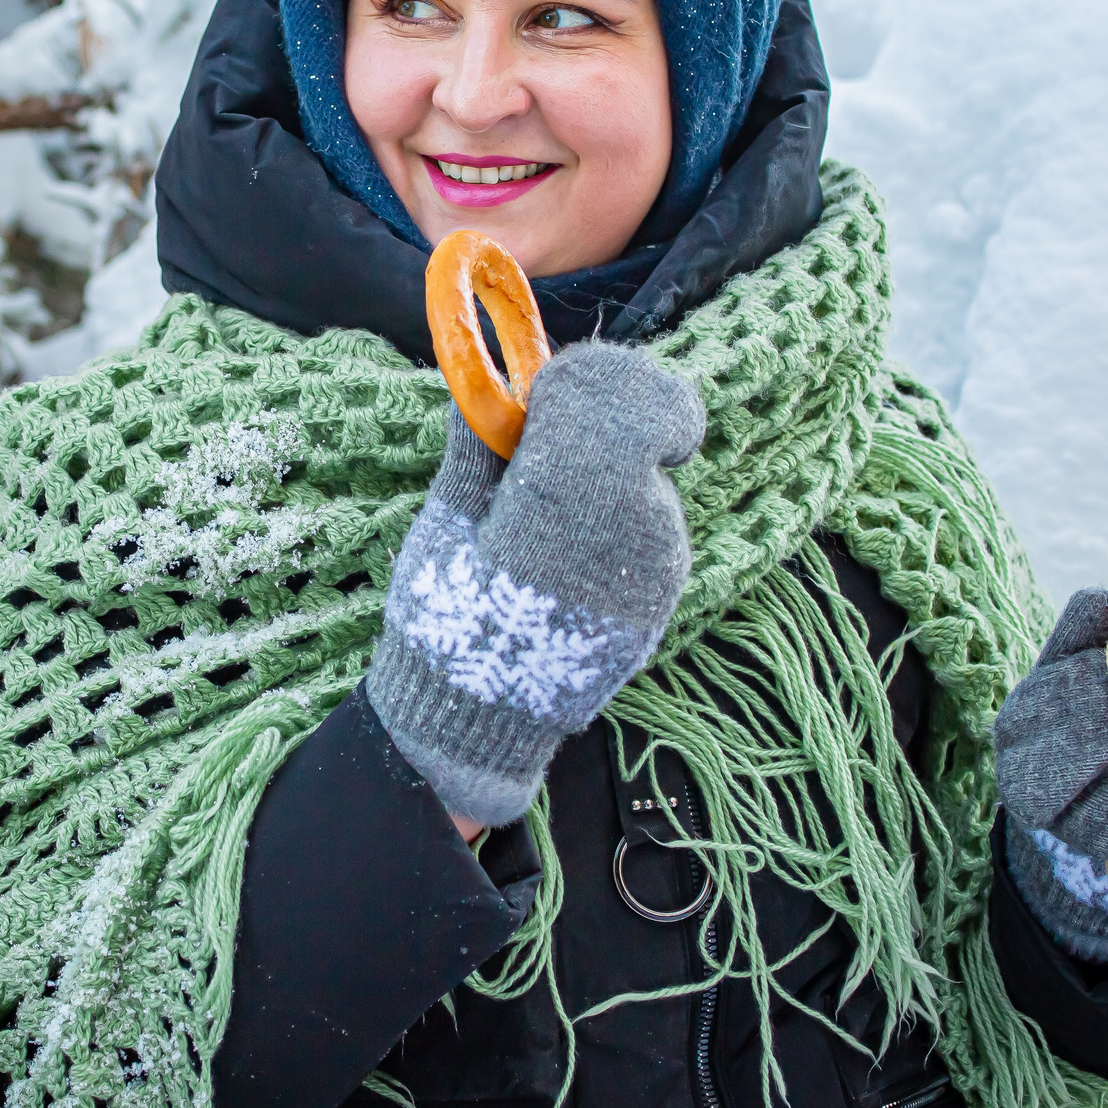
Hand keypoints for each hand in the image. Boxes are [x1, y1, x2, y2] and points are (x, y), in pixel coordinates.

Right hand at [368, 339, 702, 829]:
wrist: (473, 729)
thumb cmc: (443, 623)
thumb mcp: (444, 524)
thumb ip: (478, 448)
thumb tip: (491, 382)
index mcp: (559, 503)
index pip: (619, 400)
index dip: (597, 378)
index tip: (556, 388)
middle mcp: (625, 533)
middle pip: (643, 431)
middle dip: (598, 427)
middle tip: (544, 450)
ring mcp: (655, 573)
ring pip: (650, 481)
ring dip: (607, 479)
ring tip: (543, 529)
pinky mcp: (663, 603)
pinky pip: (653, 532)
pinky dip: (616, 526)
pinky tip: (565, 564)